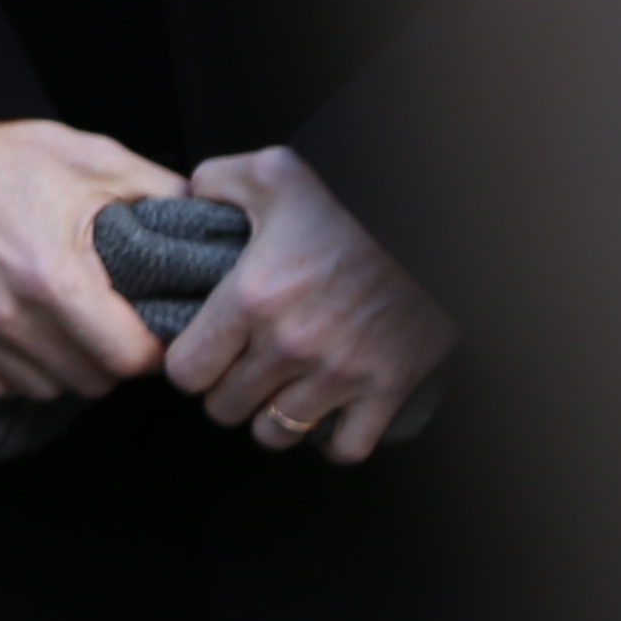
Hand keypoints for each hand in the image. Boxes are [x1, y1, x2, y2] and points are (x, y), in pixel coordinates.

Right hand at [0, 117, 185, 401]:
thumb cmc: (11, 148)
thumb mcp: (100, 160)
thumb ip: (164, 197)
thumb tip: (215, 230)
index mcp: (52, 278)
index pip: (129, 359)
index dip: (154, 346)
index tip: (153, 324)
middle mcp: (4, 314)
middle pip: (91, 379)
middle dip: (113, 356)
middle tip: (114, 319)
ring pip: (45, 387)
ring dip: (66, 365)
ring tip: (70, 324)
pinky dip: (19, 368)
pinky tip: (28, 331)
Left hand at [165, 146, 453, 462]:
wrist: (434, 224)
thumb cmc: (352, 198)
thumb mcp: (273, 172)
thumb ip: (216, 181)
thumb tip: (188, 198)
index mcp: (251, 297)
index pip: (186, 371)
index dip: (187, 365)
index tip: (202, 351)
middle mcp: (289, 345)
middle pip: (224, 408)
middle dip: (225, 391)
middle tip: (239, 369)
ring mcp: (340, 374)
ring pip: (275, 434)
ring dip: (270, 417)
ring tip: (278, 390)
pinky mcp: (386, 390)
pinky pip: (344, 448)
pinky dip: (331, 438)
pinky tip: (325, 411)